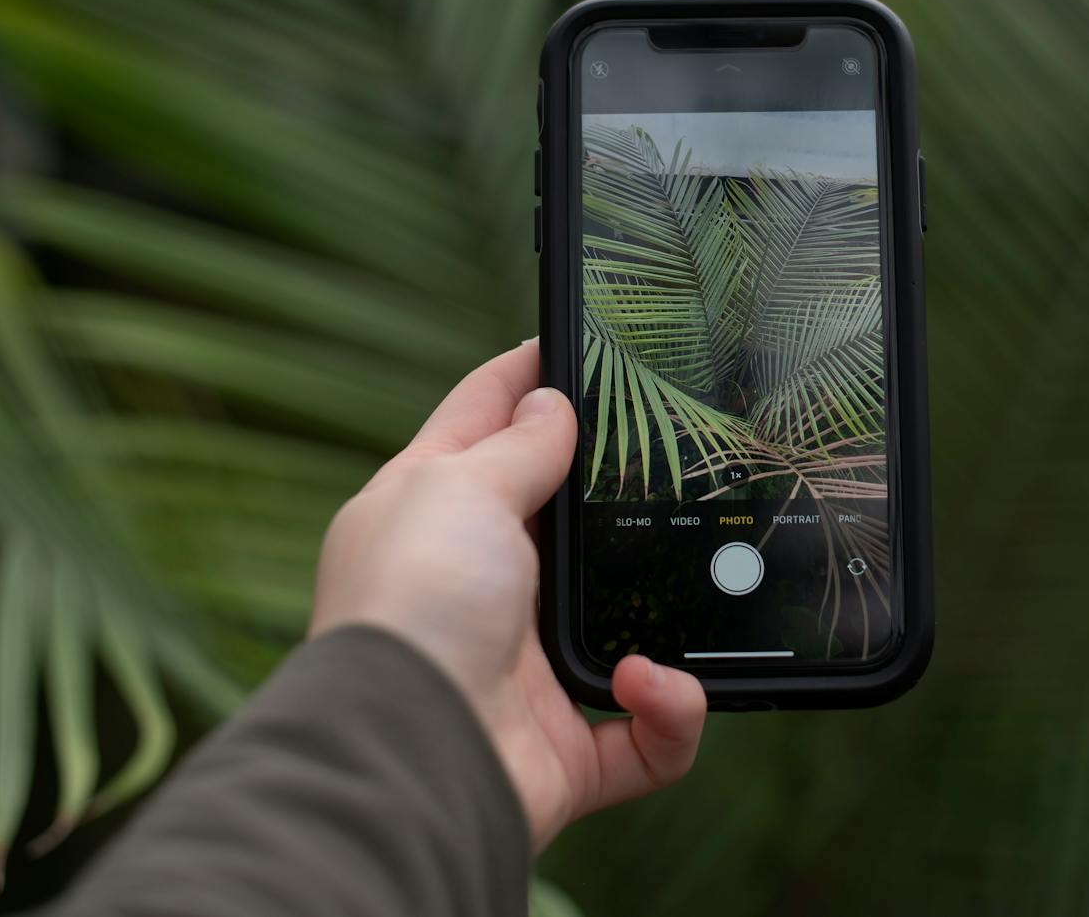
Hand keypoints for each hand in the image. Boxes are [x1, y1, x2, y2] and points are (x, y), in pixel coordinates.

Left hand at [310, 340, 706, 848]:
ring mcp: (525, 668)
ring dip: (662, 617)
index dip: (529, 375)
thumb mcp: (458, 488)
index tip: (581, 334)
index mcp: (435, 509)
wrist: (406, 754)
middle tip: (682, 459)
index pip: (483, 417)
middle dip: (619, 497)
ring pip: (626, 625)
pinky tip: (648, 684)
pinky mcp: (567, 747)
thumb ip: (516, 446)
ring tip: (673, 595)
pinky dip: (669, 712)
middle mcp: (480, 583)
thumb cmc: (413, 604)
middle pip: (566, 519)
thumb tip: (549, 402)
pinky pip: (649, 732)